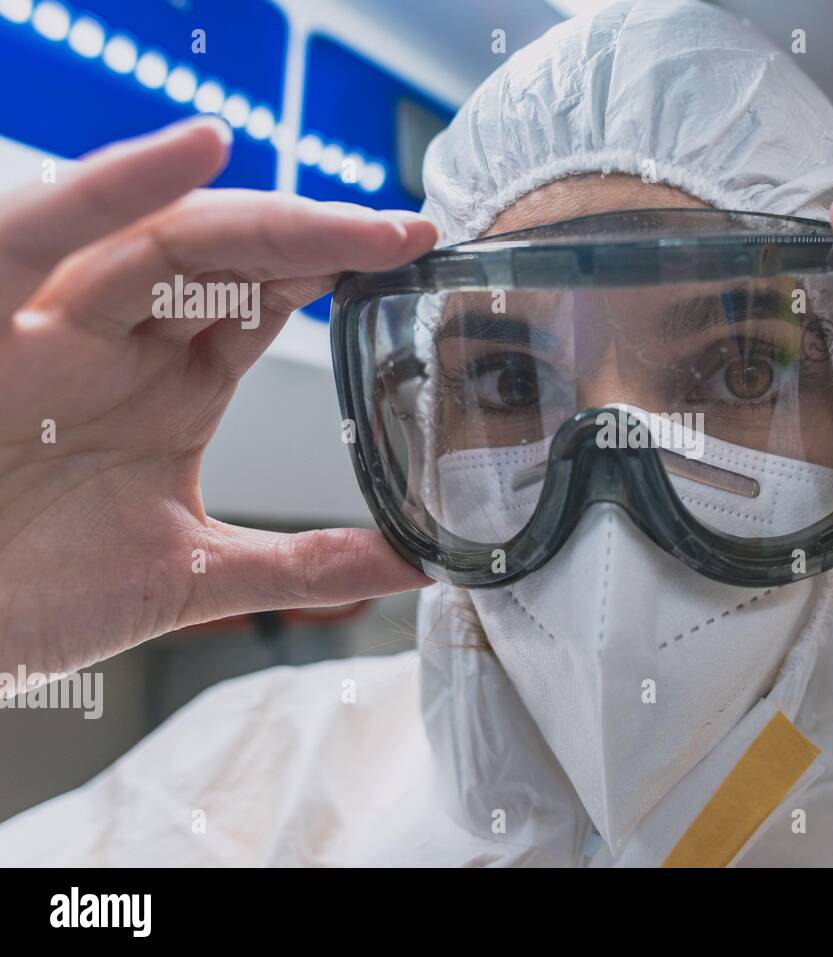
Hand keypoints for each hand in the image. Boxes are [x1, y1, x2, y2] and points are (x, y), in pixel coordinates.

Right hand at [0, 117, 435, 679]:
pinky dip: (112, 189)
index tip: (420, 258)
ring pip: (163, 238)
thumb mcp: (191, 578)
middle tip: (412, 234)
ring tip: (357, 222)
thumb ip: (303, 567)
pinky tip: (195, 151)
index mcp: (173, 382)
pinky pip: (37, 232)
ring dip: (264, 219)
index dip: (342, 267)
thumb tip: (415, 564)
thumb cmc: (26, 592)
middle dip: (326, 237)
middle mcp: (122, 339)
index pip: (267, 296)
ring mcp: (55, 325)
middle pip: (232, 255)